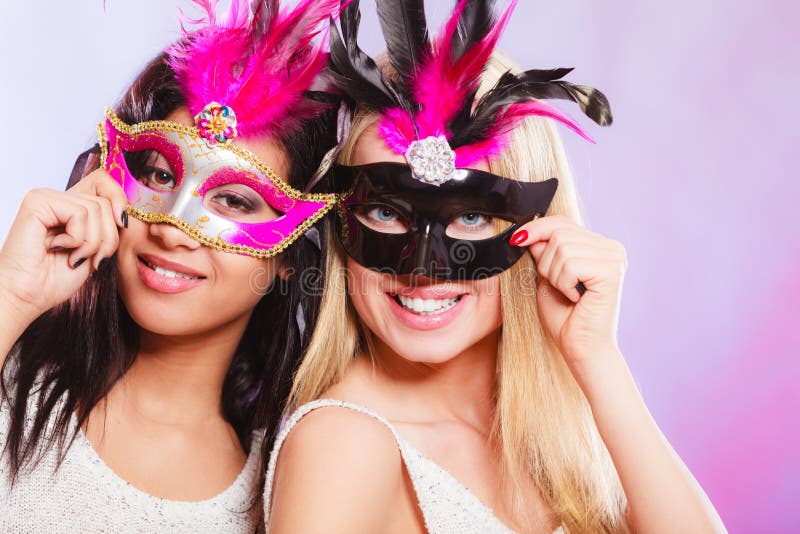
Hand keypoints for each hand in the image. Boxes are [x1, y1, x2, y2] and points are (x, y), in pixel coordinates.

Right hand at [0, 169, 127, 322]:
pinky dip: (77, 239)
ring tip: (73, 257)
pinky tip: (58, 248)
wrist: (28, 297)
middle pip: (107, 201)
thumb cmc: (56, 279)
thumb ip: (110, 225)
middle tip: (91, 257)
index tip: (122, 226)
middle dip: (108, 237)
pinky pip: (79, 213)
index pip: (105, 181)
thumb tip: (128, 210)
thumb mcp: (96, 249)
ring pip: (97, 208)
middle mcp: (58, 198)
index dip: (120, 201)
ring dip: (92, 243)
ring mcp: (46, 197)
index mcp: (71, 205)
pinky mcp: (37, 203)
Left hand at [510, 215, 627, 374]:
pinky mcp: (611, 271)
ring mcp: (615, 257)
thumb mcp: (547, 276)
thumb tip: (529, 230)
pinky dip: (564, 283)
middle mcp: (611, 248)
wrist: (580, 348)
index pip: (563, 223)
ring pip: (562, 248)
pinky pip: (570, 264)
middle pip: (560, 232)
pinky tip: (576, 298)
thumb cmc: (565, 317)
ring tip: (568, 294)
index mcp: (599, 246)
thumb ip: (542, 252)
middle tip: (557, 286)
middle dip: (545, 261)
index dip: (537, 228)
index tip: (516, 240)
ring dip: (554, 275)